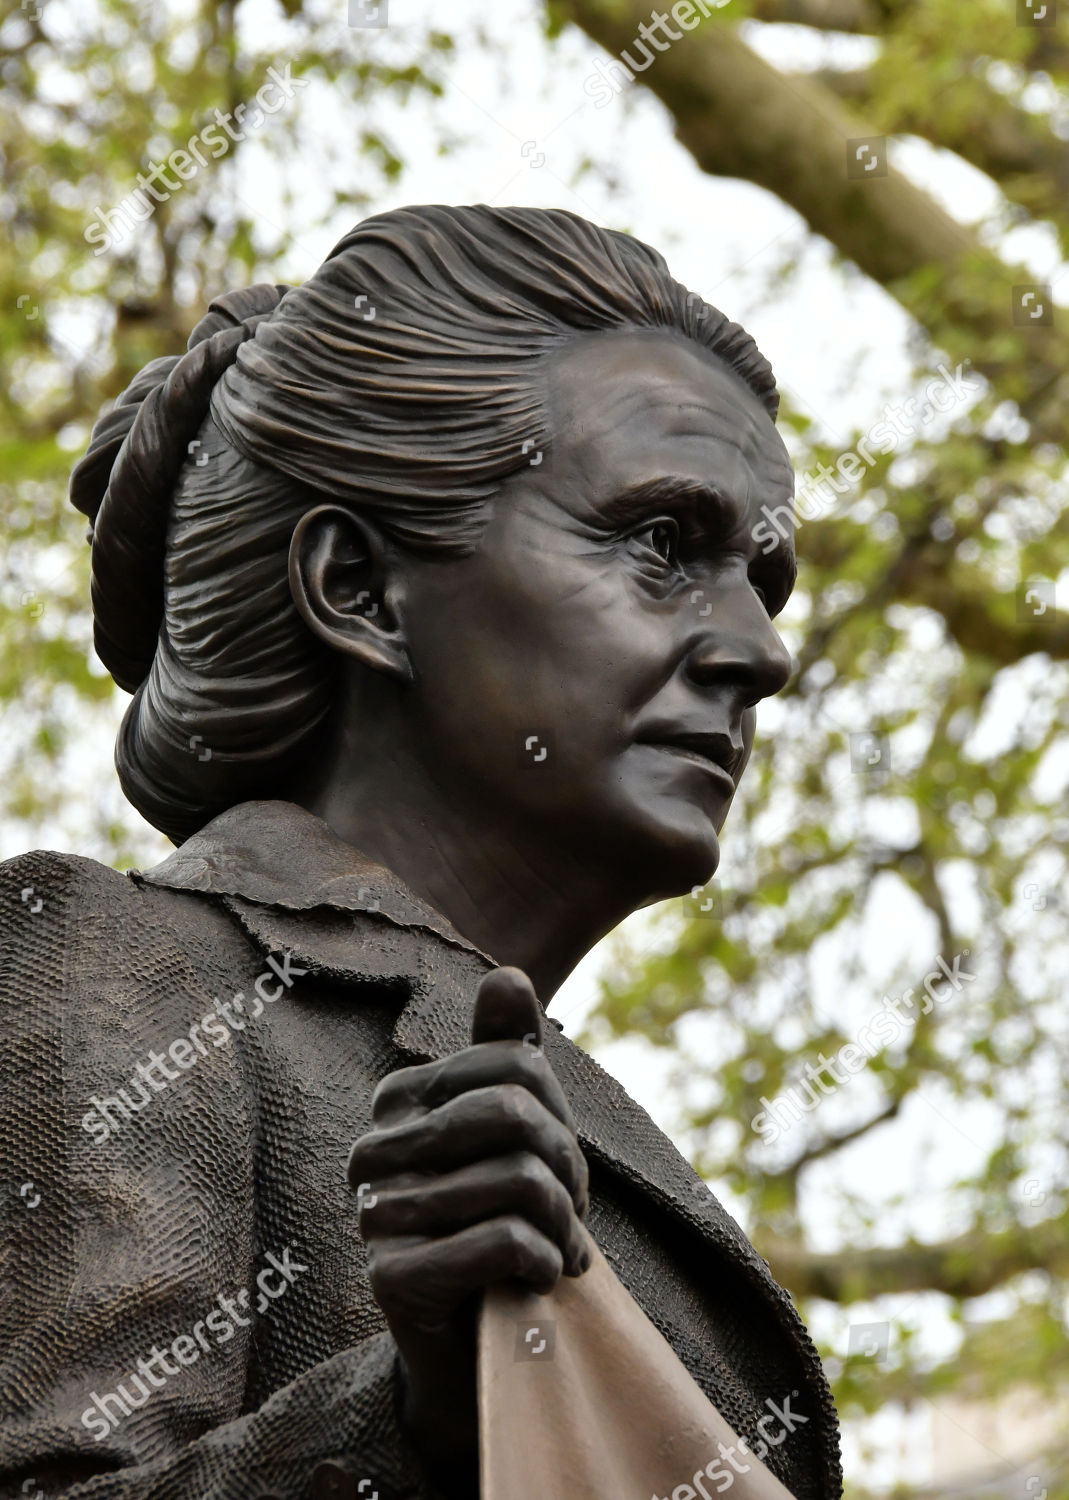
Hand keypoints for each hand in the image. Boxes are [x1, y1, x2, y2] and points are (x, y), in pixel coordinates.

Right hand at [347, 966, 589, 1484]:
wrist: (475, 1338)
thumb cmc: (496, 1217)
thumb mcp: (513, 1131)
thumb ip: (505, 1051)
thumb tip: (508, 974)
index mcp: (401, 1098)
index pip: (516, 1067)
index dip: (559, 1116)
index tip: (560, 1164)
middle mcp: (375, 1147)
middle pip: (514, 1117)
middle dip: (565, 1170)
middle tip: (570, 1212)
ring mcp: (375, 1212)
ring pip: (517, 1182)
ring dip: (562, 1227)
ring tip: (559, 1250)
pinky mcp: (390, 1276)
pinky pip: (501, 1242)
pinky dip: (542, 1263)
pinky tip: (537, 1279)